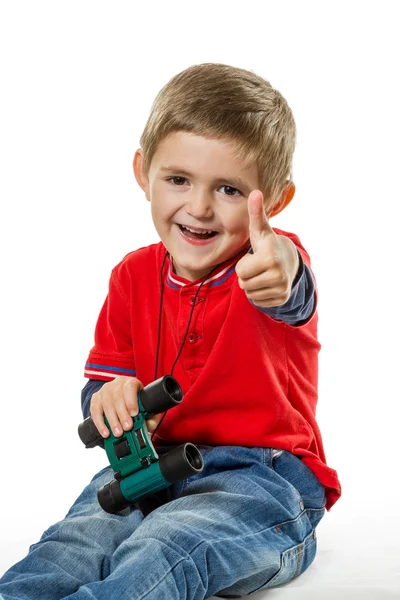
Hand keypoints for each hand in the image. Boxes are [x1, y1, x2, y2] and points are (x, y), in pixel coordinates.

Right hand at [90, 376, 161, 437]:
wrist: (120, 398)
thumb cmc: (134, 403)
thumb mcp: (145, 405)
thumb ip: (150, 415)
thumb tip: (148, 424)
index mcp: (131, 382)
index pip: (130, 387)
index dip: (131, 401)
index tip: (134, 414)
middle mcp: (116, 384)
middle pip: (117, 397)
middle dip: (122, 415)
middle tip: (127, 427)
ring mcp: (105, 390)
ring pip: (106, 405)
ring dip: (112, 421)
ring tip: (118, 433)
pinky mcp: (95, 398)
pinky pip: (95, 411)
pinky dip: (100, 423)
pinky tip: (105, 432)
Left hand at [235, 190, 299, 307]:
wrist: (290, 261)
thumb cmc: (268, 244)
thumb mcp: (261, 230)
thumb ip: (256, 213)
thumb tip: (255, 192)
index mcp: (270, 256)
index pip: (241, 271)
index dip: (244, 264)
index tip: (255, 257)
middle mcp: (279, 273)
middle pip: (244, 284)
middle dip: (246, 276)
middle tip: (257, 266)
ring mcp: (282, 288)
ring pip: (250, 293)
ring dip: (252, 285)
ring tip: (262, 273)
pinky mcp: (282, 299)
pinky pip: (258, 301)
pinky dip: (259, 294)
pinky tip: (267, 283)